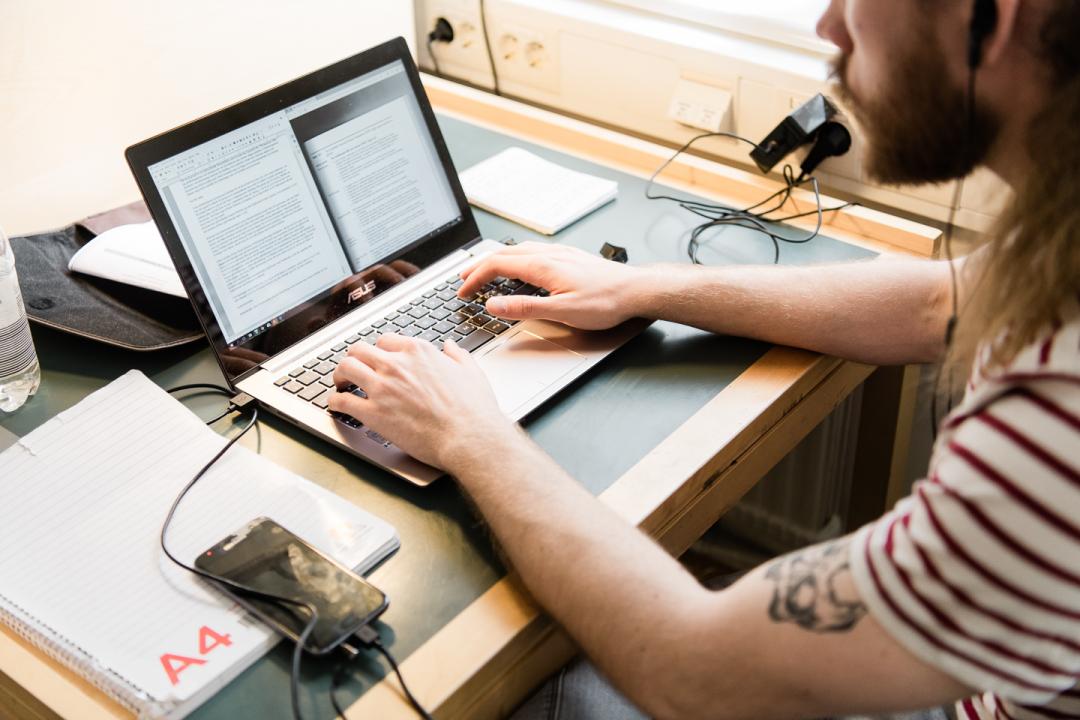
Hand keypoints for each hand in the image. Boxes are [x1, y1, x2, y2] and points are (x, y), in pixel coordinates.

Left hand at [328, 334, 517, 470]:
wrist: (469, 437)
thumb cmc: (474, 410)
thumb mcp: (471, 372)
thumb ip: (457, 355)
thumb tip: (450, 347)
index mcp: (418, 352)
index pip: (385, 341)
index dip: (378, 351)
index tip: (377, 360)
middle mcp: (397, 364)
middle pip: (359, 350)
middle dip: (353, 359)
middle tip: (352, 369)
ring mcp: (382, 388)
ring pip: (345, 368)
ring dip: (339, 375)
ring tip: (340, 383)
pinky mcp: (374, 413)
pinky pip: (342, 401)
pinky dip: (335, 401)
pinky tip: (336, 405)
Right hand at [458, 242, 646, 329]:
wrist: (635, 290)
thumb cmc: (605, 302)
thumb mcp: (562, 312)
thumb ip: (525, 308)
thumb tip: (493, 305)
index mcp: (542, 266)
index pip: (497, 265)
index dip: (475, 278)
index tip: (463, 291)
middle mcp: (548, 254)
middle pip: (503, 254)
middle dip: (478, 266)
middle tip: (462, 278)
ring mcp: (559, 253)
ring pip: (517, 250)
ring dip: (495, 260)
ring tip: (483, 270)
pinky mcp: (568, 257)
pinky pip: (531, 252)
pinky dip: (513, 258)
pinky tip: (519, 265)